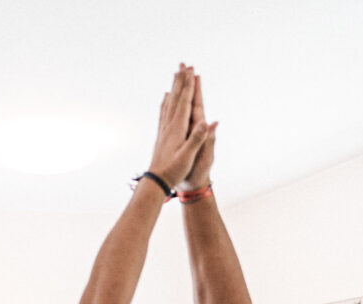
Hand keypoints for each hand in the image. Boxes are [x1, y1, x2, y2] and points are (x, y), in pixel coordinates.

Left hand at [148, 64, 210, 188]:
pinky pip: (164, 113)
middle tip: (184, 64)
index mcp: (177, 128)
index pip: (184, 101)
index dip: (189, 85)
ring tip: (176, 74)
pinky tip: (166, 97)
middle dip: (181, 80)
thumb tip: (206, 123)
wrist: (156, 181)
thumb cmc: (173, 171)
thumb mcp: (188, 157)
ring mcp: (164, 129)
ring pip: (170, 102)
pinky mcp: (162, 134)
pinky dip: (166, 101)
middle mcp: (169, 125)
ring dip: (174, 87)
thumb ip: (197, 139)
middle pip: (176, 97)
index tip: (191, 70)